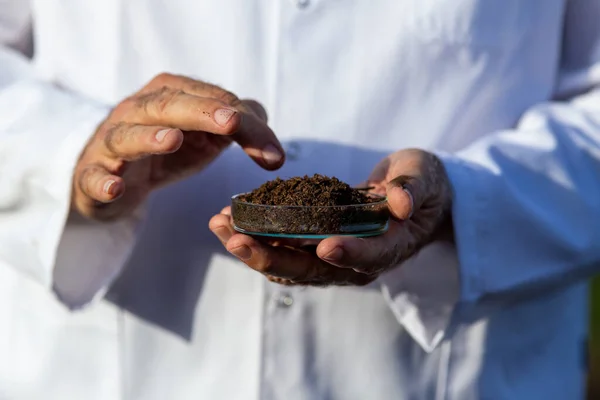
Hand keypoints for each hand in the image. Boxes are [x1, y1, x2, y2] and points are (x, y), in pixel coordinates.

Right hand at [72, 73, 283, 220]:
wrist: (117, 177)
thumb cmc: (168, 149)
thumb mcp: (208, 137)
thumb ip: (244, 132)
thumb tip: (275, 154)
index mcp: (170, 94)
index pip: (211, 100)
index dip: (244, 123)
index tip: (272, 153)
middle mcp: (138, 110)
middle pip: (167, 105)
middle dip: (200, 112)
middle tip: (230, 122)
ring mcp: (112, 142)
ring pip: (126, 135)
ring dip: (148, 136)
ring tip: (172, 140)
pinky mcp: (92, 174)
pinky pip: (94, 176)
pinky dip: (102, 180)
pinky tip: (115, 186)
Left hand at [209, 149, 452, 285]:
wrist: (408, 197)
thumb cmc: (421, 186)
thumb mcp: (424, 178)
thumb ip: (414, 188)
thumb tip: (401, 202)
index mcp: (388, 249)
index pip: (367, 258)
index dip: (348, 254)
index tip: (324, 245)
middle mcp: (355, 263)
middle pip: (311, 270)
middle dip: (271, 256)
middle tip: (235, 239)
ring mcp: (330, 258)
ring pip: (287, 264)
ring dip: (251, 248)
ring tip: (218, 226)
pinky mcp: (312, 247)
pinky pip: (281, 248)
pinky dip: (254, 237)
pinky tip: (228, 220)